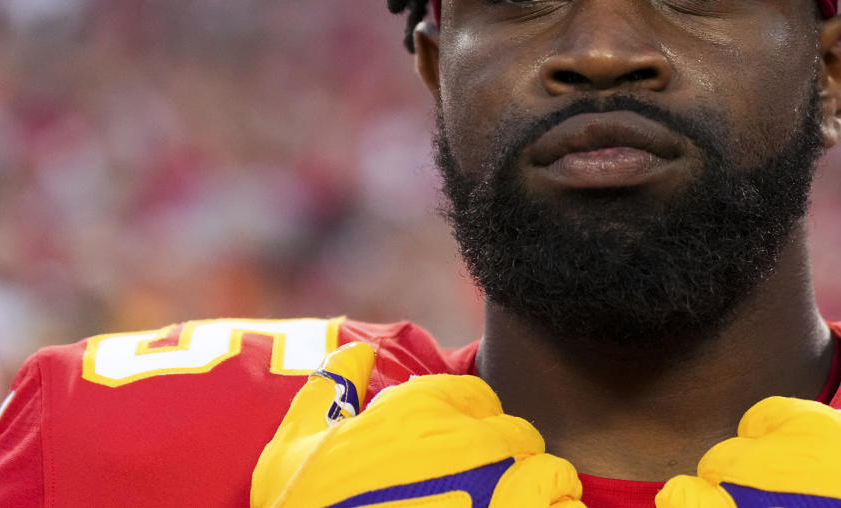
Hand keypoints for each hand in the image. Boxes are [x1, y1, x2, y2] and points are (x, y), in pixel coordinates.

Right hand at [251, 342, 584, 507]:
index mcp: (414, 409)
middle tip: (487, 489)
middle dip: (506, 458)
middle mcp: (461, 440)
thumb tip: (356, 350)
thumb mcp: (292, 448)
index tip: (457, 455)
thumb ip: (327, 391)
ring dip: (539, 490)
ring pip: (547, 473)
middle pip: (516, 434)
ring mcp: (493, 489)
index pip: (476, 398)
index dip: (469, 425)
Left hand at [655, 352, 840, 507]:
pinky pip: (682, 503)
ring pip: (700, 485)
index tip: (808, 476)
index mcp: (815, 432)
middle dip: (752, 480)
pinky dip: (692, 507)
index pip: (767, 419)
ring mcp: (737, 498)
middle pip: (732, 456)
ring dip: (715, 501)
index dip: (783, 446)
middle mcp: (767, 460)